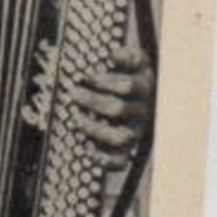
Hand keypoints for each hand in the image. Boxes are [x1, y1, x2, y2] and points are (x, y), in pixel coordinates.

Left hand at [69, 45, 155, 168]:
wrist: (143, 96)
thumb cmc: (130, 74)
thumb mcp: (134, 61)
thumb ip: (127, 56)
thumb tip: (114, 55)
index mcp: (144, 86)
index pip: (128, 85)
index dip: (105, 82)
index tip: (85, 76)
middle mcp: (143, 110)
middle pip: (119, 110)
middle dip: (92, 101)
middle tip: (72, 92)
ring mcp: (137, 130)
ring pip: (120, 137)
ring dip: (94, 129)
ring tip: (75, 119)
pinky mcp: (129, 147)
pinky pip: (120, 160)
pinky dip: (103, 159)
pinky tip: (86, 148)